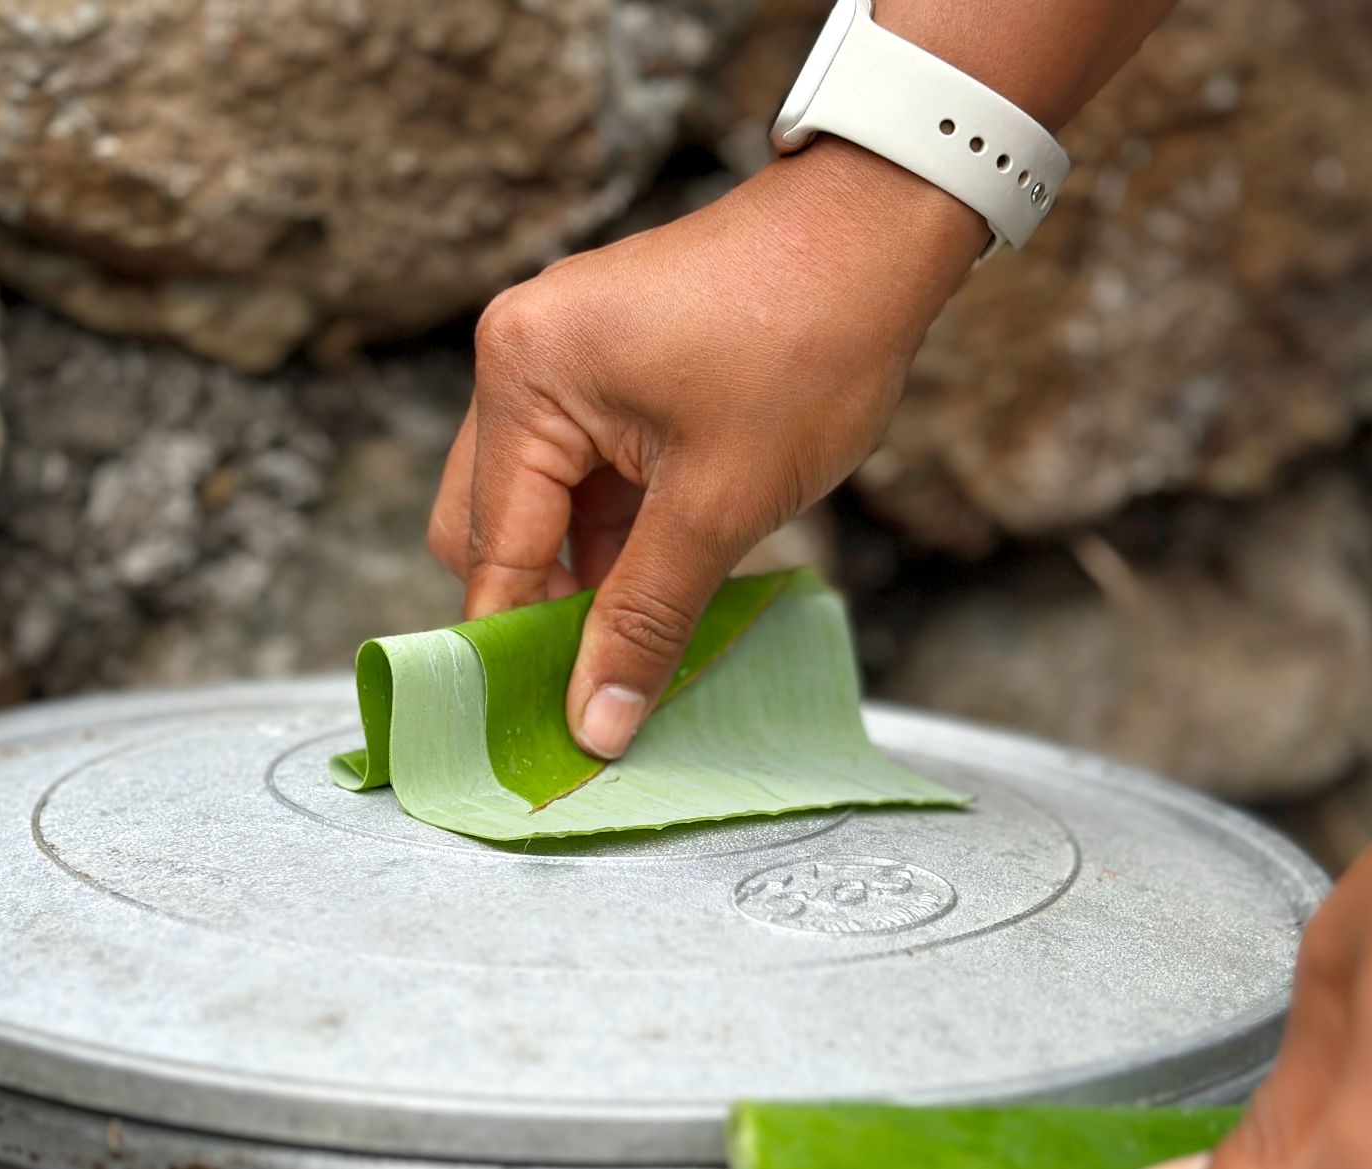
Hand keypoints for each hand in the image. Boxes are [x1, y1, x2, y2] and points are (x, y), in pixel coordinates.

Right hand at [425, 139, 985, 758]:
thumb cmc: (809, 345)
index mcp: (527, 375)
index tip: (536, 732)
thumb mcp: (722, 505)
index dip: (512, 650)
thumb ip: (646, 620)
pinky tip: (658, 589)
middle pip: (491, 527)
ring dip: (582, 578)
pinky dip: (612, 537)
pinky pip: (580, 475)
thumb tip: (595, 724)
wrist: (880, 232)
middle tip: (596, 691)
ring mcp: (559, 356)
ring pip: (538, 508)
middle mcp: (520, 356)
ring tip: (637, 648)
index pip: (493, 548)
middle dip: (540, 612)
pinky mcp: (603, 366)